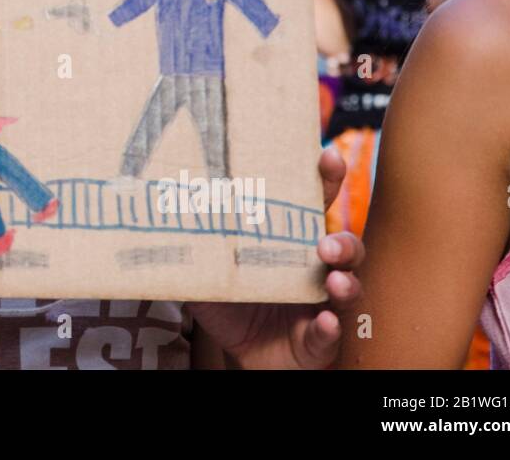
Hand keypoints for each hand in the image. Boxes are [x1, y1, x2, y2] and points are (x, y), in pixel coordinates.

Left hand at [186, 146, 363, 368]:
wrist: (239, 352)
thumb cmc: (230, 304)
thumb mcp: (207, 271)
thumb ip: (194, 246)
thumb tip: (160, 213)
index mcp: (290, 242)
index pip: (314, 204)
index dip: (326, 179)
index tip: (327, 157)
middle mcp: (314, 268)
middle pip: (343, 244)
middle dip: (342, 240)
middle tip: (325, 243)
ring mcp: (322, 301)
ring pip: (349, 284)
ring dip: (345, 280)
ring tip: (333, 279)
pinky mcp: (320, 336)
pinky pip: (331, 331)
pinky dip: (330, 327)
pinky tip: (324, 321)